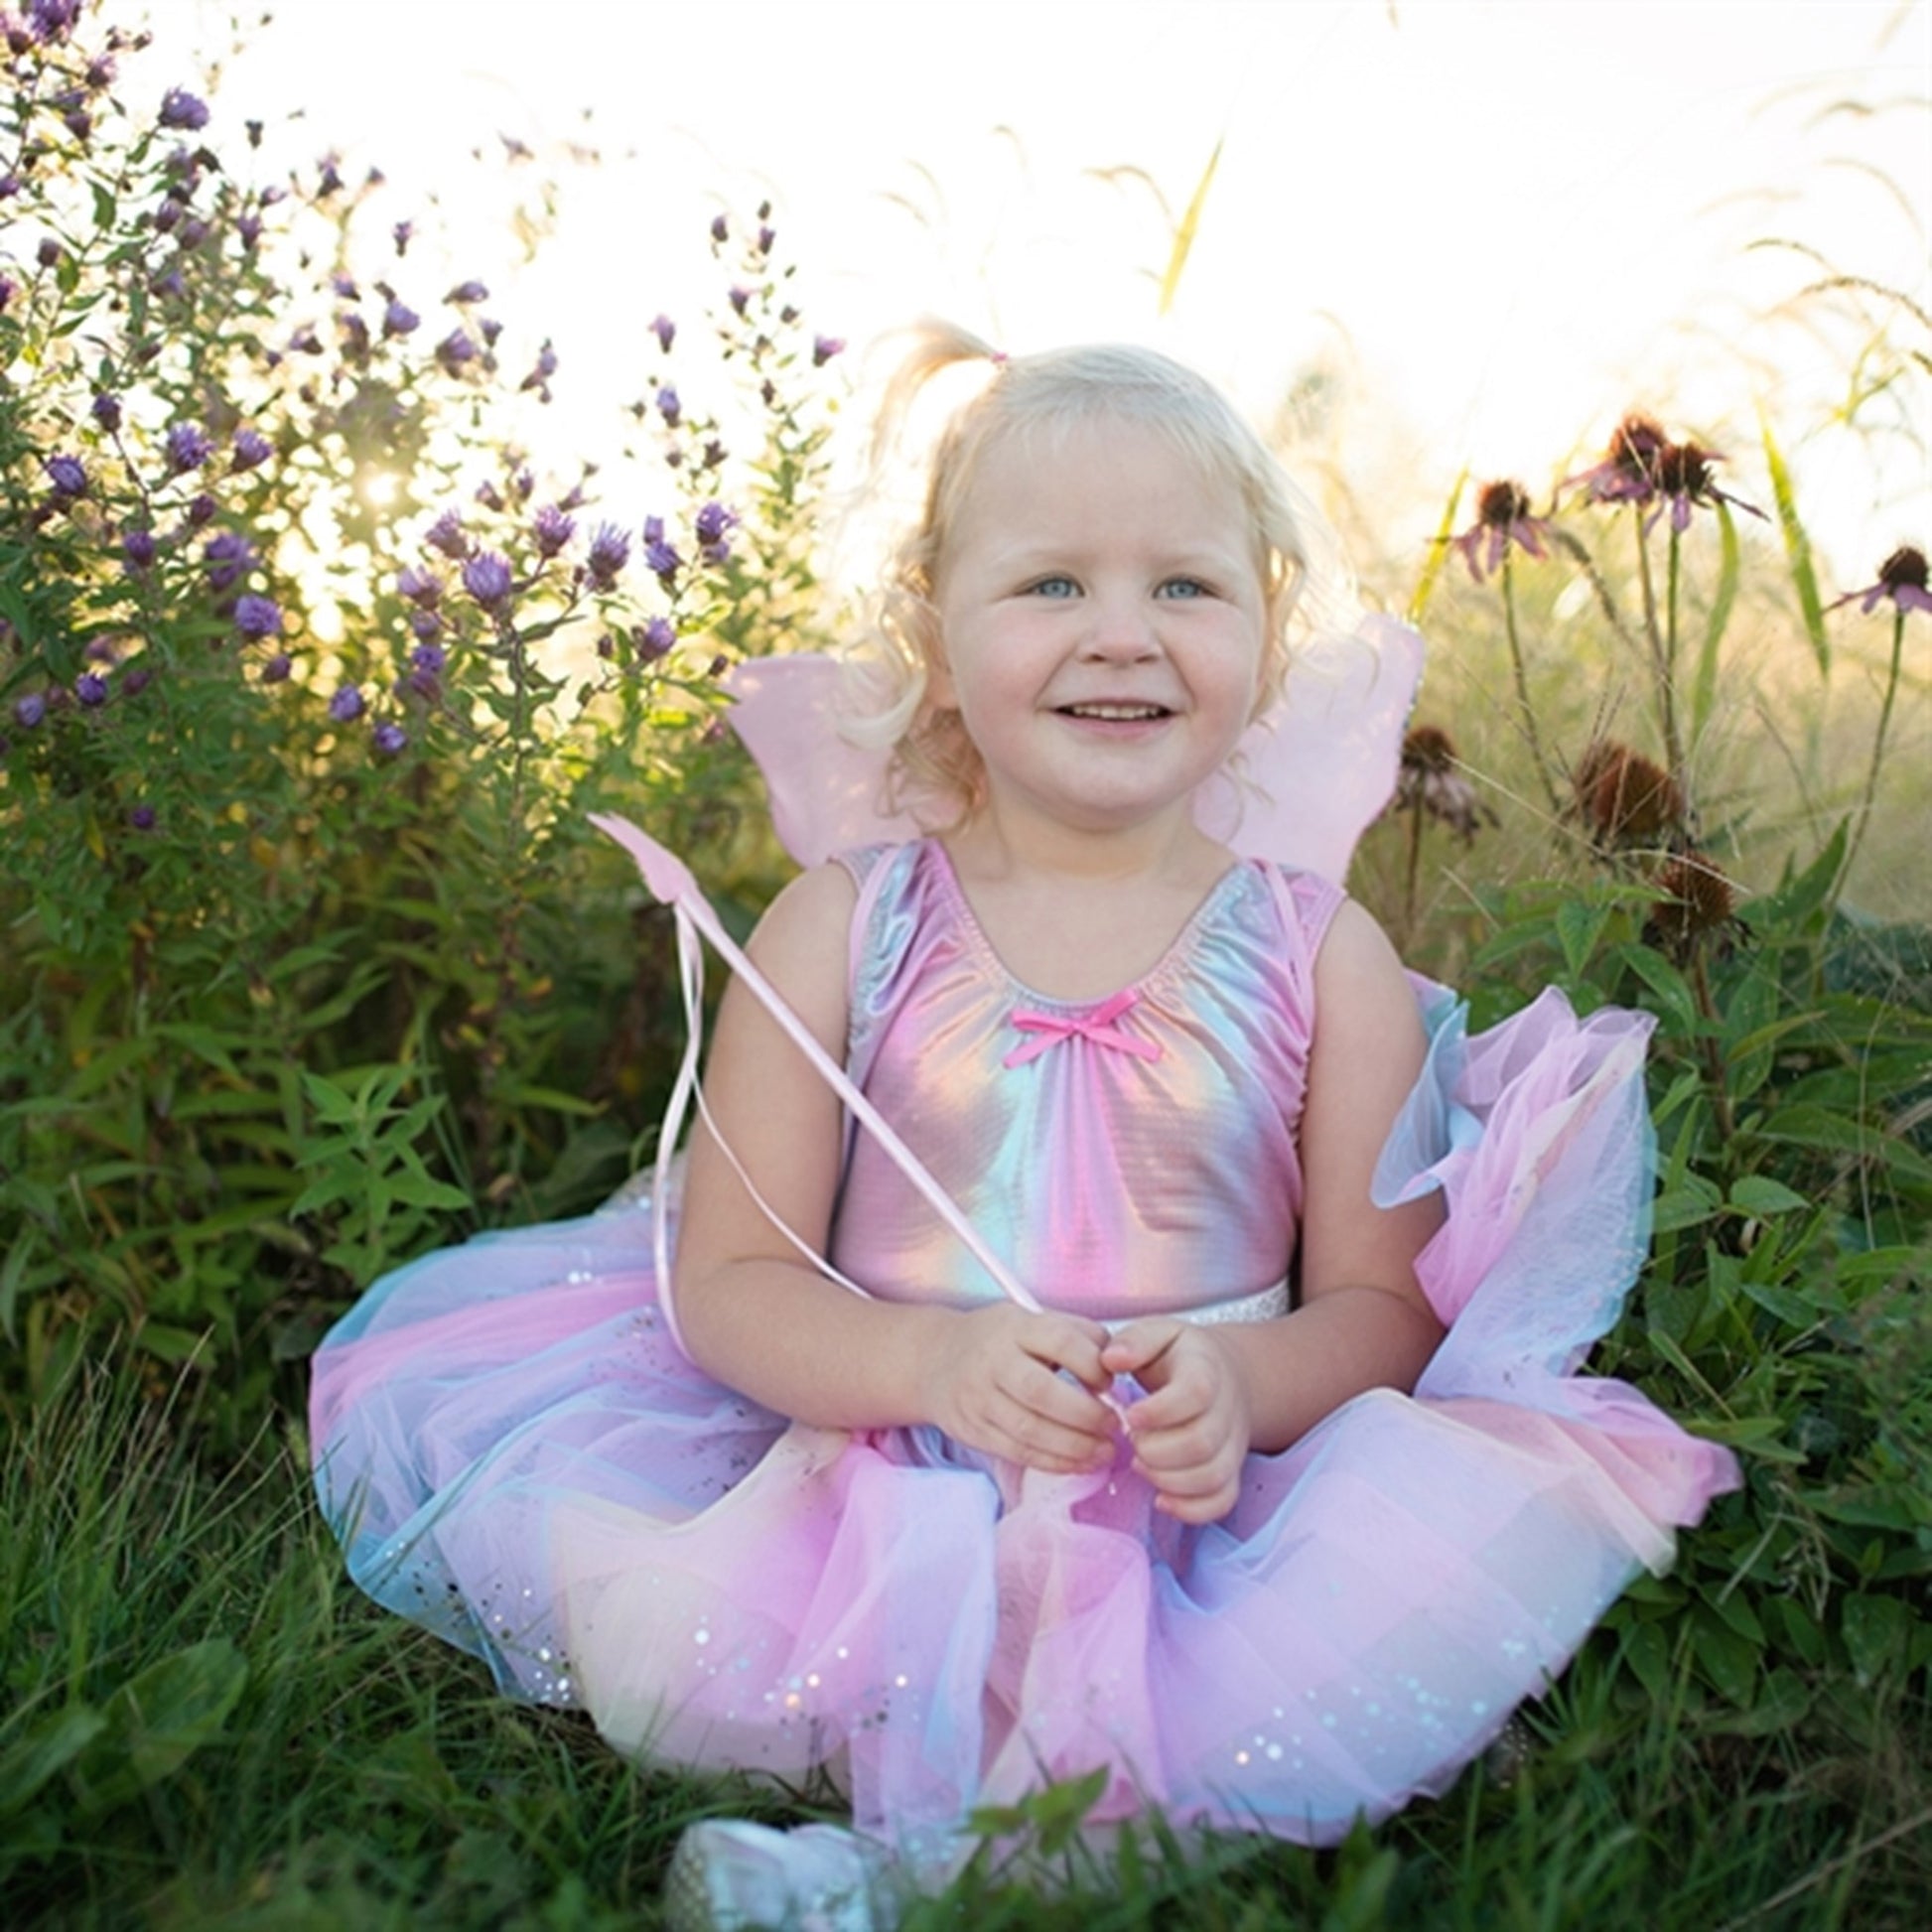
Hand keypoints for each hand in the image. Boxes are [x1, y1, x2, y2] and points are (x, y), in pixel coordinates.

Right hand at [918, 1305, 1116, 1474]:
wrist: (935, 1361)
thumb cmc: (999, 1341)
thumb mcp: (1032, 1321)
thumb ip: (1076, 1335)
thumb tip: (1118, 1364)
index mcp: (1014, 1326)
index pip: (1060, 1342)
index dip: (1093, 1365)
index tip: (1111, 1383)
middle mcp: (992, 1361)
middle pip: (1042, 1392)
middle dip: (1086, 1414)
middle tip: (1114, 1425)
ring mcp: (979, 1398)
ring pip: (1030, 1430)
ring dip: (1075, 1446)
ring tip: (1105, 1451)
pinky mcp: (973, 1431)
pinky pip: (1018, 1452)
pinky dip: (1054, 1462)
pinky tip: (1079, 1462)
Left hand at [1102, 1320, 1252, 1523]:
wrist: (1222, 1376)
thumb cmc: (1177, 1356)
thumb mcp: (1158, 1333)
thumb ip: (1135, 1340)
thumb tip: (1110, 1359)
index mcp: (1206, 1370)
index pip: (1196, 1392)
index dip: (1161, 1409)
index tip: (1129, 1415)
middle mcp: (1226, 1410)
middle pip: (1202, 1443)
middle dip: (1157, 1451)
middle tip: (1132, 1441)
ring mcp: (1232, 1445)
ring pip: (1213, 1476)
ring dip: (1169, 1480)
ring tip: (1140, 1465)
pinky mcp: (1230, 1472)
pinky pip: (1222, 1501)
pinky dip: (1191, 1509)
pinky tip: (1160, 1499)